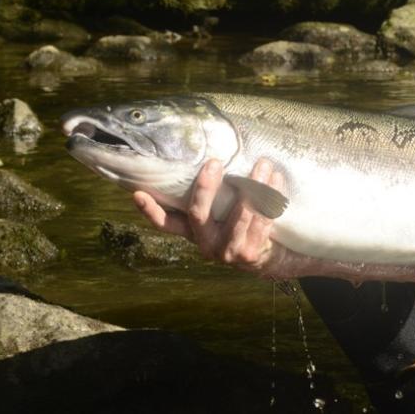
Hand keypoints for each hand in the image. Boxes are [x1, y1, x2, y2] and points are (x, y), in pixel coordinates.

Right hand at [133, 157, 297, 276]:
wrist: (268, 259)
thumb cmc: (239, 227)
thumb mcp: (219, 218)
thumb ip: (211, 199)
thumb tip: (206, 154)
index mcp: (194, 233)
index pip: (167, 223)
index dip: (150, 211)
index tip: (138, 193)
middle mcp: (206, 244)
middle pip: (199, 214)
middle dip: (205, 187)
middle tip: (213, 163)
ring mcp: (228, 251)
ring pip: (239, 215)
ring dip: (252, 187)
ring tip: (262, 164)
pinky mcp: (250, 253)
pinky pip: (262, 221)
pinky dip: (271, 198)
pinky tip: (276, 180)